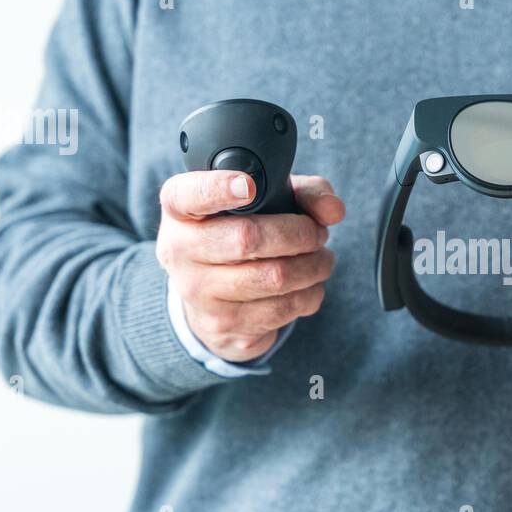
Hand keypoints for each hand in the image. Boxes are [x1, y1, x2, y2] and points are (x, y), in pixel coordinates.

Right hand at [156, 170, 345, 362]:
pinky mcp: (223, 326)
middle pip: (248, 238)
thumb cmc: (240, 235)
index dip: (218, 188)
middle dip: (299, 234)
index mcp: (180, 210)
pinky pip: (282, 309)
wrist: (211, 301)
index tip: (250, 186)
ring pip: (274, 277)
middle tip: (318, 233)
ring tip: (322, 259)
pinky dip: (310, 294)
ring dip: (314, 266)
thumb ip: (302, 193)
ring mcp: (198, 293)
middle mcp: (180, 251)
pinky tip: (310, 284)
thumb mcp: (264, 203)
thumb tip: (332, 210)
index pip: (189, 195)